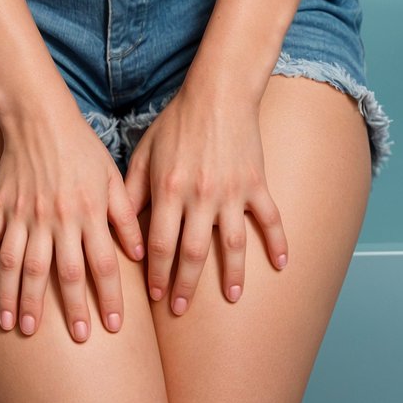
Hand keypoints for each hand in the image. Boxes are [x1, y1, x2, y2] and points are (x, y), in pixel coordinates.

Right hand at [0, 107, 145, 340]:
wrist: (40, 116)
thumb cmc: (81, 147)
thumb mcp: (112, 178)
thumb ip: (126, 217)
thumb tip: (140, 254)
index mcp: (86, 212)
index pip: (101, 264)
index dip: (108, 297)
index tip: (111, 327)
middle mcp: (55, 218)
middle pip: (61, 272)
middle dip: (68, 310)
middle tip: (74, 339)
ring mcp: (23, 214)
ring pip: (19, 266)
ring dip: (17, 300)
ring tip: (17, 328)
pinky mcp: (0, 206)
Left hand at [123, 85, 288, 313]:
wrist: (217, 93)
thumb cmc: (176, 121)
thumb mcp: (144, 152)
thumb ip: (132, 190)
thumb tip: (120, 228)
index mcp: (169, 188)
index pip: (160, 244)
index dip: (157, 273)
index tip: (155, 295)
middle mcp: (200, 195)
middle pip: (193, 253)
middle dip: (185, 285)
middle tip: (181, 309)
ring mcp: (231, 191)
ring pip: (233, 244)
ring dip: (231, 274)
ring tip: (229, 297)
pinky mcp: (255, 183)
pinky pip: (270, 218)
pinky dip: (278, 242)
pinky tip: (281, 265)